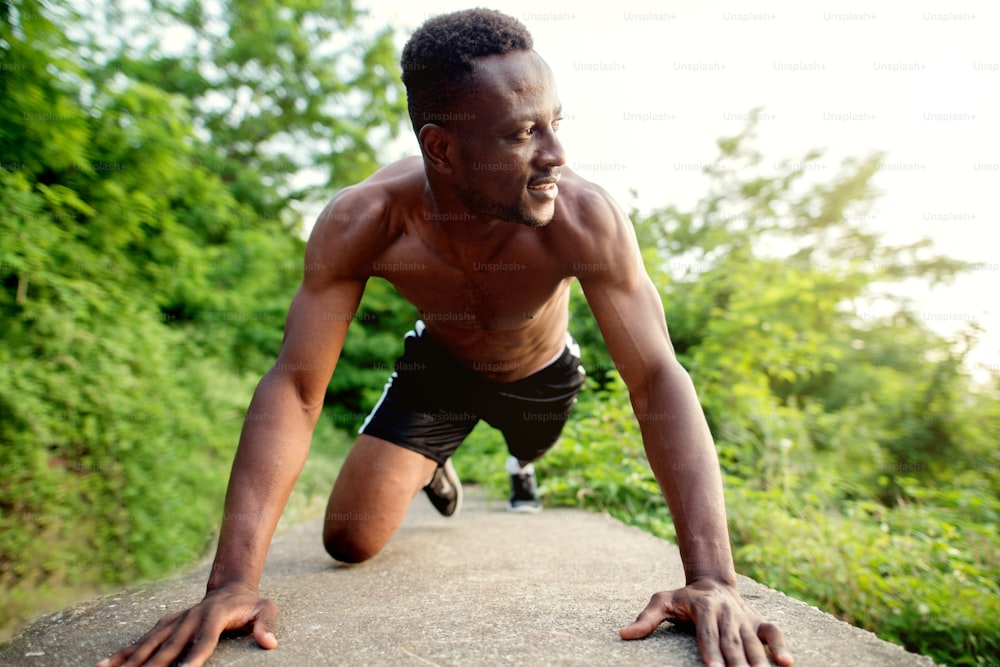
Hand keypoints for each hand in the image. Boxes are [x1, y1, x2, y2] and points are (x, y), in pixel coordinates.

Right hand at [96, 583, 277, 666]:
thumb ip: (267, 624)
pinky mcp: (164, 625)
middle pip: (170, 647)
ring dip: (130, 662)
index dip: (194, 657)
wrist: (231, 587)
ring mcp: (174, 621)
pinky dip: (121, 655)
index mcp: (214, 615)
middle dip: (154, 666)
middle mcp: (189, 618)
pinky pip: (141, 642)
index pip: (204, 640)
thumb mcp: (266, 608)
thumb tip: (269, 643)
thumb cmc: (251, 604)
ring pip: (149, 645)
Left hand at [620, 579, 792, 666]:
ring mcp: (745, 618)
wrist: (713, 582)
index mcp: (704, 608)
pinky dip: (781, 647)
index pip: (707, 635)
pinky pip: (773, 633)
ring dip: (760, 661)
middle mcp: (727, 613)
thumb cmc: (684, 598)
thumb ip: (646, 619)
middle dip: (737, 664)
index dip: (711, 653)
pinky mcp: (759, 622)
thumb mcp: (662, 601)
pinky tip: (787, 664)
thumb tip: (623, 634)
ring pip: (754, 641)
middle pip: (732, 642)